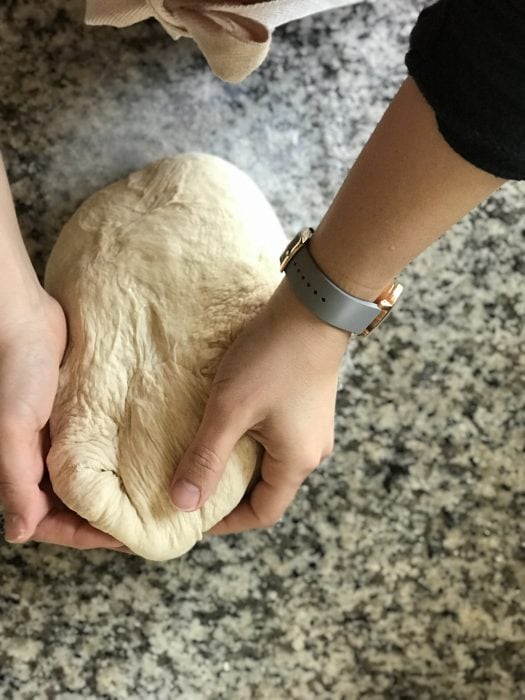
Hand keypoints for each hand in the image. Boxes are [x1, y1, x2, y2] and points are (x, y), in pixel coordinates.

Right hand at [0, 289, 124, 549]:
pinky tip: (140, 463)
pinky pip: (96, 449)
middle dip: (104, 519)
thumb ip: (15, 480)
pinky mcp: (76, 419)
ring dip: (112, 491)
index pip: (52, 522)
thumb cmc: (13, 371)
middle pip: (74, 507)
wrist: (24, 320)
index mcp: (19, 471)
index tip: (125, 538)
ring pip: (88, 481)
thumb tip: (20, 534)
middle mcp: (38, 462)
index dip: (86, 535)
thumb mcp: (12, 428)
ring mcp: (59, 441)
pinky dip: (113, 461)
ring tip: (149, 496)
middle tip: (146, 521)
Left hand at [169, 278, 349, 533]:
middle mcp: (311, 452)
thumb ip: (206, 458)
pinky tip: (227, 424)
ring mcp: (311, 428)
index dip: (226, 522)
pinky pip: (275, 438)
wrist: (312, 309)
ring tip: (203, 453)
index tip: (191, 515)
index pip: (262, 513)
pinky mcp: (306, 406)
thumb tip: (182, 504)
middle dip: (228, 492)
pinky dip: (249, 441)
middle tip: (191, 483)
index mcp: (296, 462)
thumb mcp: (231, 410)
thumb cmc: (273, 357)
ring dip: (237, 463)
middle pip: (267, 489)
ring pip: (269, 462)